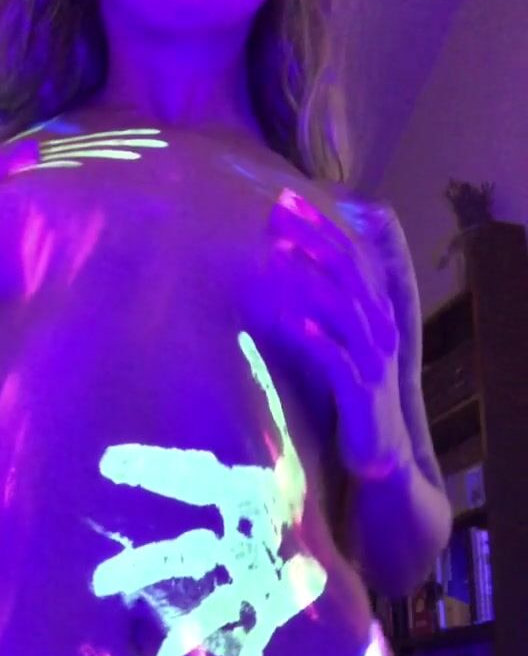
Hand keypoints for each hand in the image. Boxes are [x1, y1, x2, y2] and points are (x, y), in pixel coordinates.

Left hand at [263, 188, 413, 479]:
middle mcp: (379, 329)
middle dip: (312, 239)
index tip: (286, 200)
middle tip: (276, 215)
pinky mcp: (361, 392)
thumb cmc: (354, 396)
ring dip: (308, 280)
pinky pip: (336, 359)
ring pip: (343, 309)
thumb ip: (326, 310)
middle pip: (347, 272)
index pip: (351, 256)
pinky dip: (314, 336)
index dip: (320, 226)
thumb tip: (286, 271)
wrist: (380, 455)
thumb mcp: (342, 346)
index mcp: (376, 313)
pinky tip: (289, 320)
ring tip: (275, 257)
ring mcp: (372, 360)